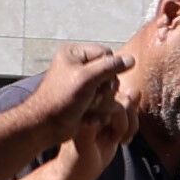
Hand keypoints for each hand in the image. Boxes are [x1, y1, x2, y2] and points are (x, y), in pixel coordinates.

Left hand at [8, 34, 140, 154]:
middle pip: (111, 73)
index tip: (95, 84)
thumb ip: (110, 67)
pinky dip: (99, 111)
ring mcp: (83, 84)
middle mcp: (79, 65)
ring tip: (87, 109)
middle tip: (90, 99)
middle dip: (105, 89)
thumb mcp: (86, 79)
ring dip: (103, 102)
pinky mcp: (86, 100)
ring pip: (110, 90)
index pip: (107, 54)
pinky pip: (105, 102)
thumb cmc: (62, 100)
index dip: (108, 70)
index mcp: (74, 53)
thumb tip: (132, 60)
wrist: (46, 127)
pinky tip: (88, 117)